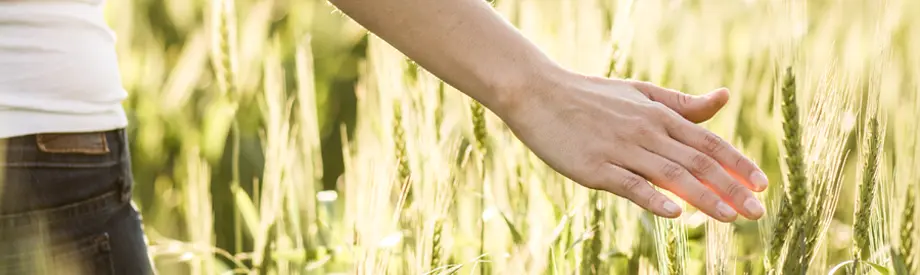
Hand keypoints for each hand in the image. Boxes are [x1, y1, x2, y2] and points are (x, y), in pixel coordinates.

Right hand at [496, 68, 768, 221]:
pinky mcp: (595, 168)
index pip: (708, 142)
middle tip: (757, 212)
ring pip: (670, 176)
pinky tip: (675, 213)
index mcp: (658, 115)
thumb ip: (681, 104)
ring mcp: (620, 150)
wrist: (537, 93)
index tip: (761, 185)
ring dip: (704, 197)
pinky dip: (654, 198)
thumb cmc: (589, 96)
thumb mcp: (639, 93)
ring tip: (730, 217)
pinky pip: (630, 185)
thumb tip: (723, 98)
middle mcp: (645, 131)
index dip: (737, 164)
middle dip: (731, 188)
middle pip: (697, 162)